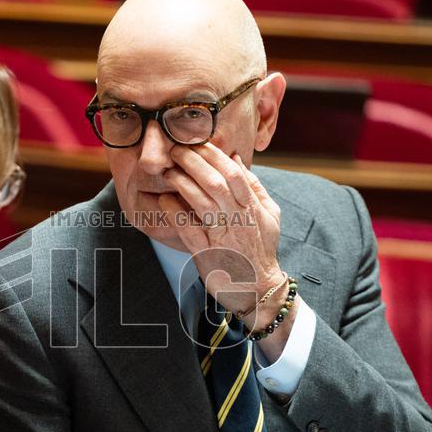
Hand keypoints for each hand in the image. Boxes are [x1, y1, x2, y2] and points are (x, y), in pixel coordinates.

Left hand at [157, 142, 284, 331]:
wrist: (259, 289)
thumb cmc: (261, 249)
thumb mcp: (269, 215)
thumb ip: (254, 186)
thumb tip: (237, 159)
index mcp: (252, 208)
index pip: (234, 173)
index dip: (214, 155)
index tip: (197, 142)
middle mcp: (238, 220)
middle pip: (216, 183)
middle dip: (194, 163)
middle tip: (176, 150)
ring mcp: (222, 238)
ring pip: (202, 204)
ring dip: (182, 184)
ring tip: (168, 171)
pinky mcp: (206, 255)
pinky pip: (189, 231)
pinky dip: (175, 213)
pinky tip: (163, 200)